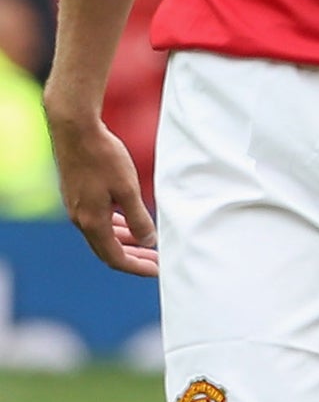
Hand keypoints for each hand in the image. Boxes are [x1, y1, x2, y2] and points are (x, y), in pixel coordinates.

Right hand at [45, 103, 158, 276]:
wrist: (76, 130)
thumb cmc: (104, 157)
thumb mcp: (128, 188)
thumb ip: (138, 217)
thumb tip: (148, 241)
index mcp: (92, 221)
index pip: (114, 257)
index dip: (137, 267)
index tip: (159, 270)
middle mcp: (81, 218)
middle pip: (108, 249)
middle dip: (135, 257)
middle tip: (158, 261)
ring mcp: (77, 207)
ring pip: (104, 234)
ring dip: (126, 241)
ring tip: (149, 243)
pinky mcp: (78, 195)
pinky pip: (100, 219)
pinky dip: (117, 225)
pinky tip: (130, 221)